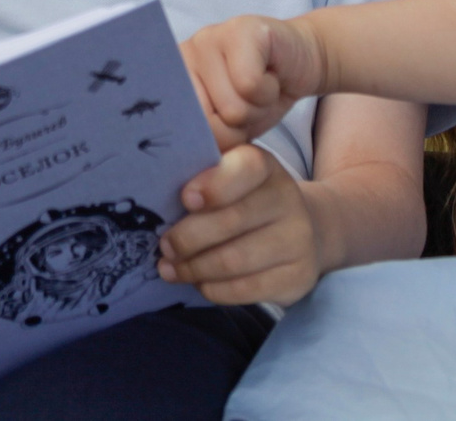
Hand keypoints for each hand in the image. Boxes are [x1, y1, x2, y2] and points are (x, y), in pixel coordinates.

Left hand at [155, 144, 322, 306]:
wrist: (299, 231)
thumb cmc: (245, 200)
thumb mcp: (229, 177)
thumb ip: (201, 176)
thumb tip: (156, 185)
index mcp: (265, 166)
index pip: (245, 168)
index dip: (213, 185)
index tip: (185, 199)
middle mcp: (287, 199)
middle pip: (231, 221)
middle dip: (187, 238)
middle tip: (164, 246)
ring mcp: (297, 239)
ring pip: (234, 260)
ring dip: (194, 268)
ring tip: (171, 269)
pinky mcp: (298, 276)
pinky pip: (247, 289)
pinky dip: (214, 289)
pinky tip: (199, 283)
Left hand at [183, 15, 325, 147]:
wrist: (300, 62)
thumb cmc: (258, 99)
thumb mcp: (228, 129)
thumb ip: (205, 141)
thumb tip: (196, 170)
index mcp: (170, 82)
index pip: (177, 132)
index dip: (210, 142)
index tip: (226, 127)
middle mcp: (183, 56)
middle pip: (204, 124)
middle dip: (234, 129)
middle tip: (246, 105)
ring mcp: (209, 38)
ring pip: (231, 108)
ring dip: (256, 110)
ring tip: (258, 91)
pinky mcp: (241, 30)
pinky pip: (250, 85)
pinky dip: (268, 93)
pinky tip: (269, 77)